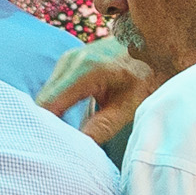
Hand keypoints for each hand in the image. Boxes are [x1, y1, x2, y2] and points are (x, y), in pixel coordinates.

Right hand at [38, 42, 159, 149]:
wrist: (152, 45)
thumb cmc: (145, 75)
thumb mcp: (128, 106)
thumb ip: (101, 128)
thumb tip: (78, 149)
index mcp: (85, 71)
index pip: (49, 104)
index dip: (46, 127)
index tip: (52, 147)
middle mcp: (70, 61)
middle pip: (43, 101)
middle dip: (47, 124)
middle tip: (58, 147)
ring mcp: (66, 60)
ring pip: (46, 96)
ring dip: (51, 116)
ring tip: (63, 136)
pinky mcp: (67, 63)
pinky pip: (53, 90)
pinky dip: (57, 107)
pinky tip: (67, 121)